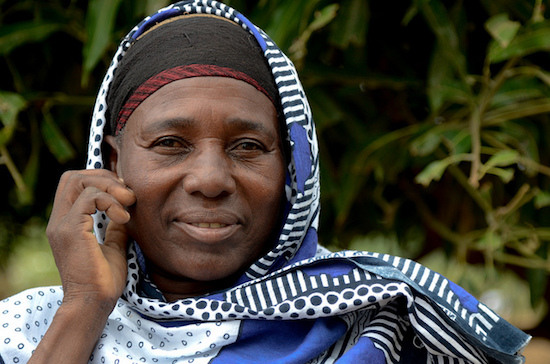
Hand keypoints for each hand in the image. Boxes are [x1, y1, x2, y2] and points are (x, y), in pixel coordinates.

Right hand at [46, 169, 135, 307]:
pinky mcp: (71, 230)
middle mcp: (59, 220)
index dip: (101, 180)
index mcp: (67, 223)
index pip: (74, 184)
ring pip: (79, 181)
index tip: (125, 194)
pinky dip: (110, 201)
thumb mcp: (113, 246)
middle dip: (104, 177)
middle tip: (127, 194)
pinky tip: (124, 218)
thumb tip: (126, 210)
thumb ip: (114, 226)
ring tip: (129, 203)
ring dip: (110, 186)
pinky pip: (89, 197)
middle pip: (72, 177)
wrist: (93, 303)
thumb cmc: (103, 280)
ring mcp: (62, 224)